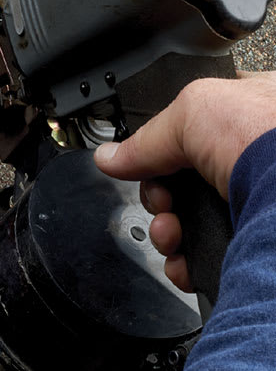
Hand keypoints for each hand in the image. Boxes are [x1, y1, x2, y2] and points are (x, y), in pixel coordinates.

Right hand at [93, 71, 275, 290]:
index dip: (162, 148)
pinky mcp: (250, 241)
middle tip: (162, 200)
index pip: (190, 130)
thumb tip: (111, 157)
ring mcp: (253, 202)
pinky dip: (184, 261)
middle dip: (159, 196)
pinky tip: (181, 257)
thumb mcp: (193, 110)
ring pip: (190, 220)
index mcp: (248, 114)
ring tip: (169, 231)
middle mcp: (254, 160)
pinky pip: (205, 254)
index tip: (147, 162)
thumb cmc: (269, 135)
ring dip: (166, 230)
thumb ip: (148, 136)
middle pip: (181, 181)